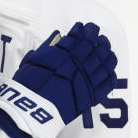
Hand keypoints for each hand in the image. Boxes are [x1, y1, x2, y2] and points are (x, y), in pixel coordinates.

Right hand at [0, 21, 117, 137]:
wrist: (30, 111)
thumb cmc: (26, 86)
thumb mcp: (32, 61)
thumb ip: (47, 48)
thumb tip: (59, 35)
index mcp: (62, 54)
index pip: (79, 37)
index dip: (85, 30)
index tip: (87, 26)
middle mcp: (77, 65)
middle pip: (96, 47)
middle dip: (99, 39)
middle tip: (100, 37)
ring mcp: (87, 80)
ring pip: (106, 63)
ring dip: (108, 54)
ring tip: (107, 50)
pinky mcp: (92, 96)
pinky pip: (108, 83)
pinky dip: (111, 75)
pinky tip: (110, 70)